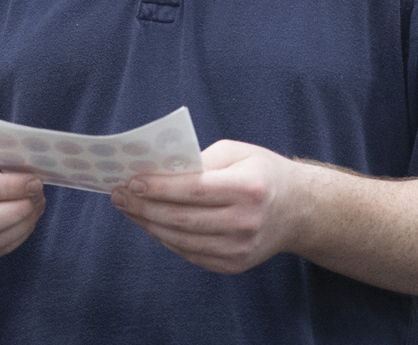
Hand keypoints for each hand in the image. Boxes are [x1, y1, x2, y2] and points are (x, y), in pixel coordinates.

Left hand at [109, 139, 312, 273]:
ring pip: (181, 239)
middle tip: (118, 195)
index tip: (131, 180)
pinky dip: (166, 238)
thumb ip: (201, 160)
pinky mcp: (234, 265)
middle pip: (182, 218)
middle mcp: (246, 222)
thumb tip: (159, 171)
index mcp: (249, 188)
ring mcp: (240, 248)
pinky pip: (190, 253)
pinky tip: (152, 223)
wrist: (299, 210)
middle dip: (144, 206)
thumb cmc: (262, 173)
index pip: (194, 190)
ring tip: (129, 208)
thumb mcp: (239, 152)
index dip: (159, 187)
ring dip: (148, 224)